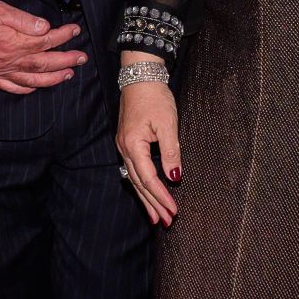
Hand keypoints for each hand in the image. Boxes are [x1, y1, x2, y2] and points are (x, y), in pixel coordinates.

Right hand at [0, 0, 85, 94]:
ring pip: (32, 79)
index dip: (63, 36)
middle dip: (66, 60)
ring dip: (53, 78)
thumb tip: (44, 27)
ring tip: (68, 74)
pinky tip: (36, 87)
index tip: (75, 31)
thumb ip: (23, 19)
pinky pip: (12, 87)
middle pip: (44, 62)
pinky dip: (26, 89)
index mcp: (13, 42)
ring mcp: (0, 69)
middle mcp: (9, 59)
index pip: (45, 41)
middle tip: (81, 58)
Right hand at [114, 60, 179, 226]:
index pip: (148, 178)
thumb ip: (171, 152)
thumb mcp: (168, 124)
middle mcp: (124, 148)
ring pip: (133, 179)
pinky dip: (141, 185)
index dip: (161, 196)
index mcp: (132, 145)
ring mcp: (124, 145)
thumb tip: (174, 177)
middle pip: (138, 183)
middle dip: (153, 204)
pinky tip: (147, 193)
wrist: (140, 76)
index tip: (174, 211)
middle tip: (166, 223)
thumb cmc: (154, 97)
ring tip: (156, 217)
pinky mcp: (127, 142)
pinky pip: (133, 170)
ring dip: (146, 198)